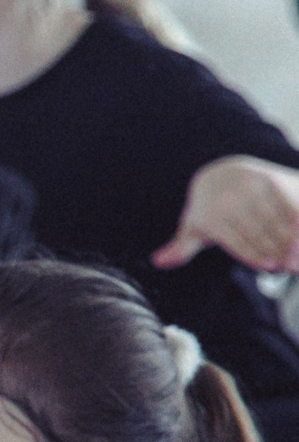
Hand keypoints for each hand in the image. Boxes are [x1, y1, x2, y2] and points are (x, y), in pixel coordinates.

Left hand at [156, 155, 298, 271]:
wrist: (224, 173)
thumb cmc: (209, 211)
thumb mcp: (193, 227)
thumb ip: (181, 247)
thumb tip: (158, 261)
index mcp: (211, 214)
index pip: (236, 240)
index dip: (254, 255)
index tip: (270, 267)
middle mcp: (231, 198)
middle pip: (259, 231)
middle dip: (277, 250)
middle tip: (291, 268)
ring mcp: (252, 186)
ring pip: (277, 218)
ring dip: (292, 239)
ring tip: (297, 258)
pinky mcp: (271, 179)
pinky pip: (288, 204)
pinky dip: (297, 220)